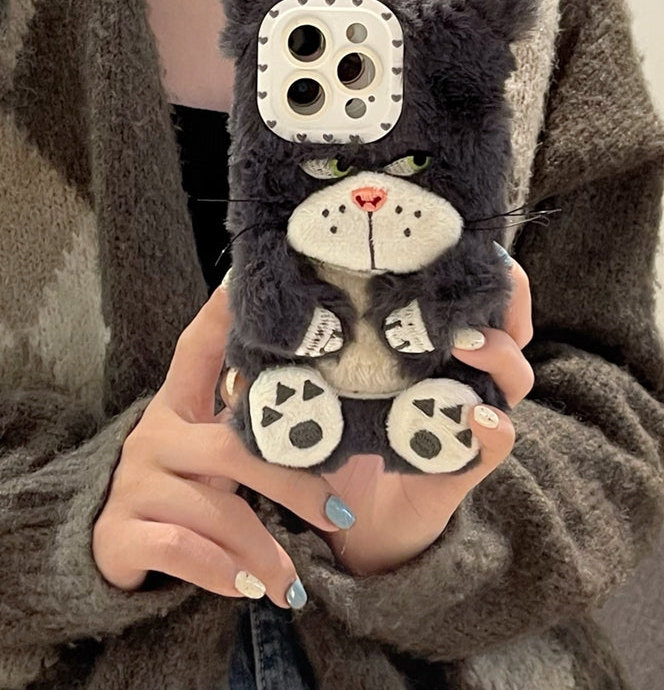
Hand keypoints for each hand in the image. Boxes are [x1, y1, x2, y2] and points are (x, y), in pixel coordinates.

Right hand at [91, 286, 347, 607]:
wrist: (124, 560)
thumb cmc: (189, 496)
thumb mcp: (216, 458)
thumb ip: (251, 430)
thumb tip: (324, 400)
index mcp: (181, 408)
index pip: (199, 350)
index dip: (220, 317)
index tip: (240, 279)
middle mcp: (154, 436)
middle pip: (232, 450)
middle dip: (292, 486)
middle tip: (339, 515)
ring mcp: (135, 485)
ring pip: (215, 510)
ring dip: (264, 550)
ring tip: (295, 581)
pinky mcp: (120, 533)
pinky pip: (181, 549)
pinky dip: (222, 572)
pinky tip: (248, 588)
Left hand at [321, 252, 533, 574]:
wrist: (346, 521)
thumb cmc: (332, 442)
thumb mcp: (315, 383)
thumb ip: (295, 343)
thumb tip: (241, 291)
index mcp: (426, 351)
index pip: (469, 300)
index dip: (477, 271)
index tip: (463, 247)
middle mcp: (457, 377)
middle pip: (508, 328)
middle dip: (508, 301)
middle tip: (487, 286)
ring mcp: (467, 417)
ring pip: (512, 377)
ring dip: (497, 355)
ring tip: (468, 346)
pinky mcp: (465, 462)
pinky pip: (496, 442)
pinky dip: (493, 427)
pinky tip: (476, 416)